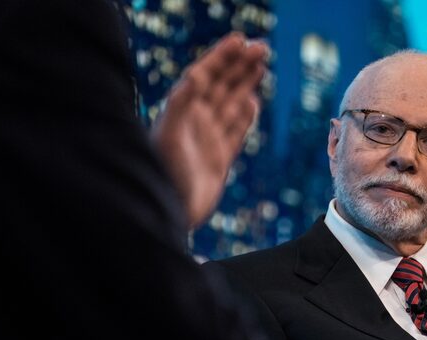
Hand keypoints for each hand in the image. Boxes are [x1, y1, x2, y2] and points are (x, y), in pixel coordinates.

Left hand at [151, 33, 267, 227]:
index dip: (222, 56)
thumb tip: (196, 77)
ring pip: (231, 104)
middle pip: (222, 85)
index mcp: (183, 111)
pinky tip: (252, 102)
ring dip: (245, 84)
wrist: (170, 212)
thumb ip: (180, 104)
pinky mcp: (219, 160)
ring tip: (260, 65)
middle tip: (262, 47)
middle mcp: (195, 122)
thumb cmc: (164, 174)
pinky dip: (244, 116)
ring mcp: (208, 140)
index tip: (241, 40)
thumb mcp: (168, 135)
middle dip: (240, 65)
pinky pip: (235, 132)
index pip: (206, 75)